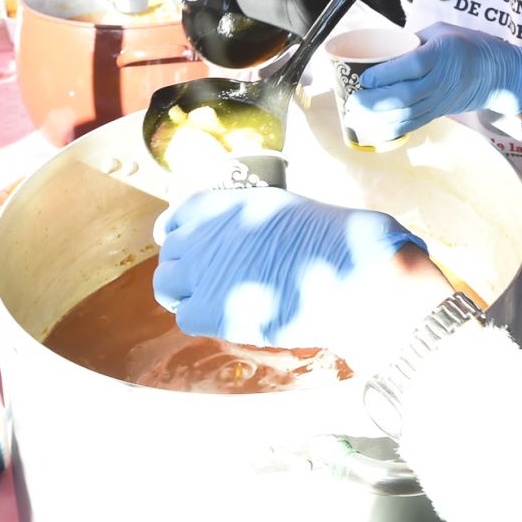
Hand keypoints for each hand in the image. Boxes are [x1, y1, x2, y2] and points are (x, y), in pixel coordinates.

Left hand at [153, 188, 428, 349]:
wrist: (354, 272)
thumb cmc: (340, 241)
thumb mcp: (288, 213)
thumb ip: (255, 224)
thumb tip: (245, 246)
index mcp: (230, 203)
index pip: (178, 216)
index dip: (179, 234)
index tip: (188, 246)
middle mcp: (209, 232)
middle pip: (170, 254)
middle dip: (186, 267)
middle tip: (210, 281)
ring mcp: (206, 271)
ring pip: (166, 285)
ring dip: (185, 293)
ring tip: (213, 302)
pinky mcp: (213, 309)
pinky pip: (186, 316)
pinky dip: (202, 319)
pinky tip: (229, 318)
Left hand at [349, 24, 521, 142]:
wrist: (496, 73)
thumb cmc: (465, 46)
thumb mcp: (440, 31)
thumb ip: (411, 40)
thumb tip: (379, 48)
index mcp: (440, 55)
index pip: (412, 66)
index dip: (387, 74)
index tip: (366, 76)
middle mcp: (440, 80)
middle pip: (405, 96)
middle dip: (375, 102)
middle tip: (352, 102)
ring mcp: (438, 100)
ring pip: (407, 114)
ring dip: (378, 119)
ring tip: (354, 117)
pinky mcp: (437, 112)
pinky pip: (413, 124)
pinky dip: (390, 129)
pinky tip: (371, 129)